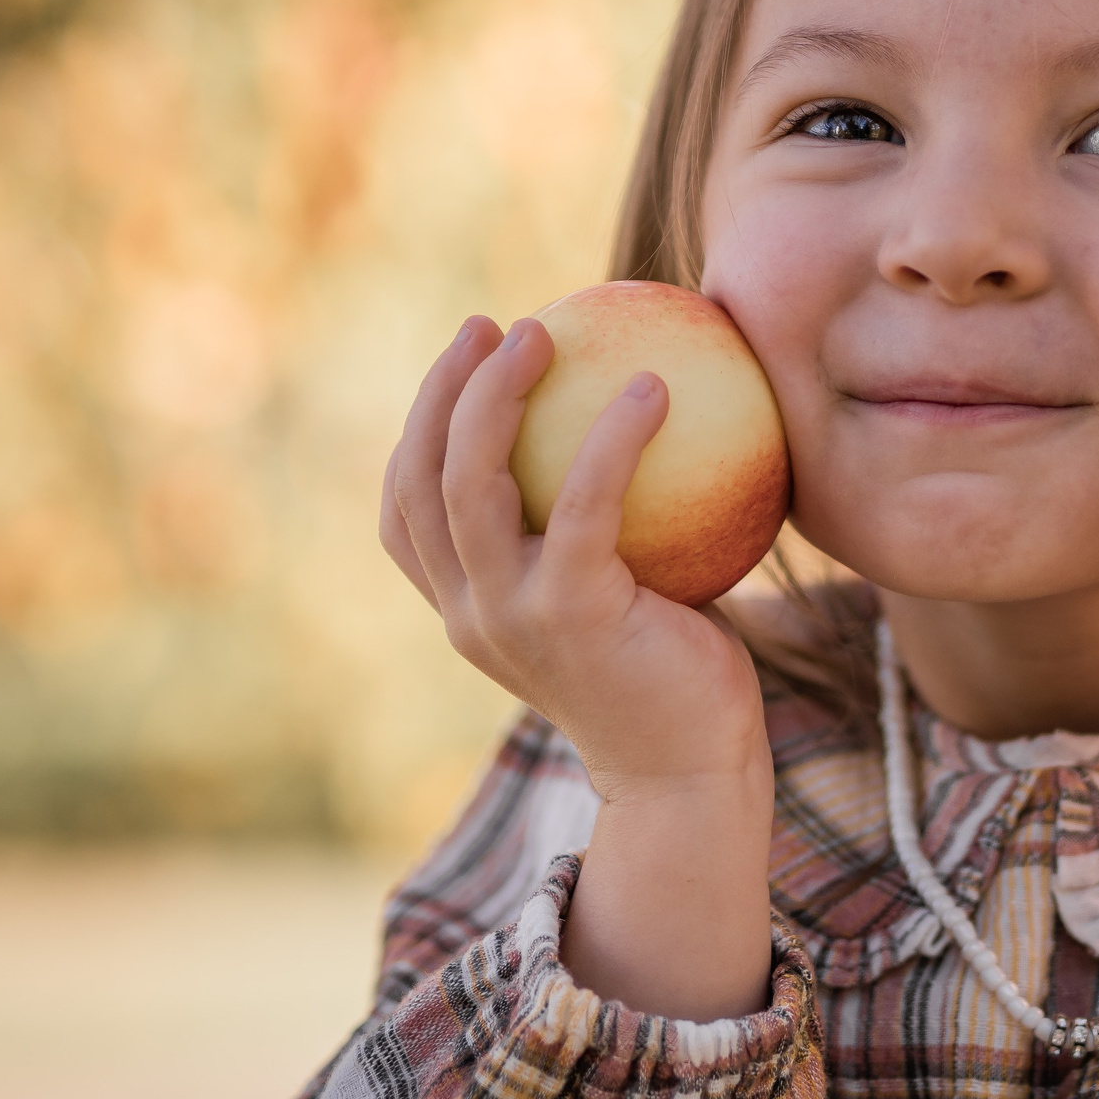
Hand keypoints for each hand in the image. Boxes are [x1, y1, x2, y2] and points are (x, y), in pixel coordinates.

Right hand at [379, 315, 772, 800]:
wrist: (692, 774)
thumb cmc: (674, 675)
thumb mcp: (622, 596)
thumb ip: (607, 529)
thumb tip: (642, 419)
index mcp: (466, 611)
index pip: (406, 511)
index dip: (419, 428)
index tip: (467, 359)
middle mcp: (468, 614)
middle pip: (420, 482)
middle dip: (444, 391)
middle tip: (495, 325)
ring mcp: (510, 618)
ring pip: (469, 485)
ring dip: (496, 397)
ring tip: (544, 334)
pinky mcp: (571, 617)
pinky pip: (583, 507)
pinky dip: (611, 439)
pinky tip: (655, 389)